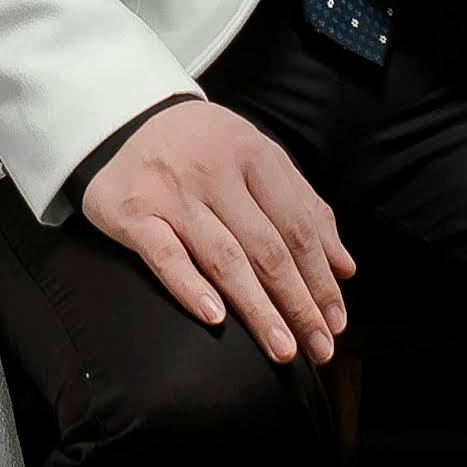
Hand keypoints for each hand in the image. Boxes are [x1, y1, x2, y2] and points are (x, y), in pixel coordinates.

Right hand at [79, 101, 354, 367]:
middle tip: (319, 348)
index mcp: (253, 154)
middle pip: (267, 248)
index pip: (298, 226)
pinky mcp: (133, 211)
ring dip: (257, 308)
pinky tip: (215, 318)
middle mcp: (216, 171)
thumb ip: (303, 206)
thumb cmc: (203, 147)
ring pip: (224, 257)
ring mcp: (173, 192)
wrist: (121, 116)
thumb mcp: (257, 159)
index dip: (321, 278)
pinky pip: (164, 255)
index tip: (337, 322)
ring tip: (283, 349)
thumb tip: (345, 267)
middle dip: (298, 303)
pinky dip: (190, 286)